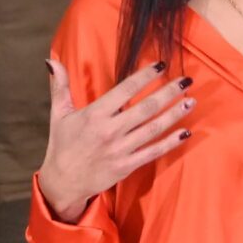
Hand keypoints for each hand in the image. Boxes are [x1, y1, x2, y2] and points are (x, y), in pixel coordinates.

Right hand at [36, 59, 193, 222]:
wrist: (62, 183)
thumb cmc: (61, 145)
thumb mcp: (59, 114)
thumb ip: (60, 86)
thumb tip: (51, 60)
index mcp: (95, 114)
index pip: (125, 90)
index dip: (145, 77)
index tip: (162, 65)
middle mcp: (110, 131)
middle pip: (145, 108)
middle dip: (168, 93)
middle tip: (186, 80)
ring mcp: (120, 150)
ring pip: (153, 129)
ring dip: (174, 114)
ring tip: (191, 101)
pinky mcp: (127, 166)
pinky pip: (153, 152)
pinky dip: (170, 142)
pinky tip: (185, 132)